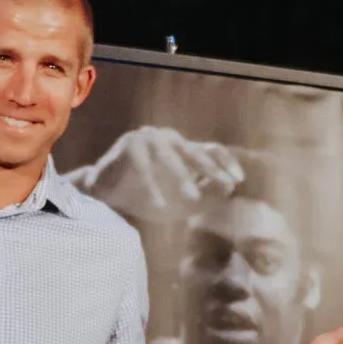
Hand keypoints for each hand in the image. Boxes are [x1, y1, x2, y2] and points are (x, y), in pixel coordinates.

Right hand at [67, 125, 241, 221]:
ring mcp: (147, 138)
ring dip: (182, 179)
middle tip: (223, 186)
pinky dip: (152, 188)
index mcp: (182, 148)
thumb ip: (203, 193)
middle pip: (194, 150)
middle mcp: (168, 138)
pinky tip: (159, 205)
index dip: (227, 163)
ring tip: (191, 199)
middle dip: (211, 170)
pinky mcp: (129, 145)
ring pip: (170, 157)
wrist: (104, 198)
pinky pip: (144, 168)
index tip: (238, 180)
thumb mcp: (179, 200)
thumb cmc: (144, 198)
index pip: (212, 149)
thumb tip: (229, 188)